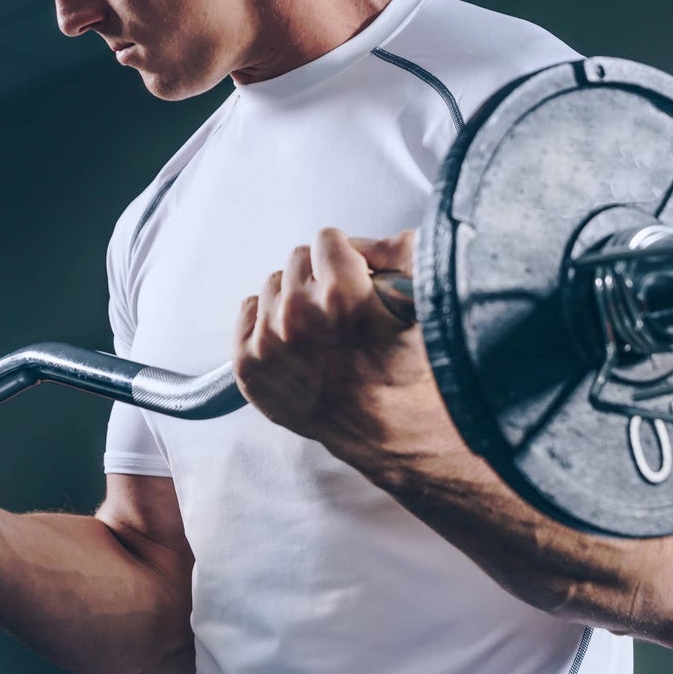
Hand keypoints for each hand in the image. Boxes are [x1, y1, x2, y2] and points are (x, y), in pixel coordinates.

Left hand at [233, 228, 465, 473]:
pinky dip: (269, 320)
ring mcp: (269, 343)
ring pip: (273, 285)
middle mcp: (298, 316)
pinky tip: (298, 341)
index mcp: (341, 295)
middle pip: (297, 259)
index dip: (348, 258)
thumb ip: (402, 253)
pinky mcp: (249, 365)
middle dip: (321, 276)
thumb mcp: (423, 305)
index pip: (327, 239)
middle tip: (343, 308)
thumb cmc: (413, 374)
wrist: (394, 434)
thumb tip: (376, 239)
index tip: (359, 278)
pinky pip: (248, 311)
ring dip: (296, 298)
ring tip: (323, 330)